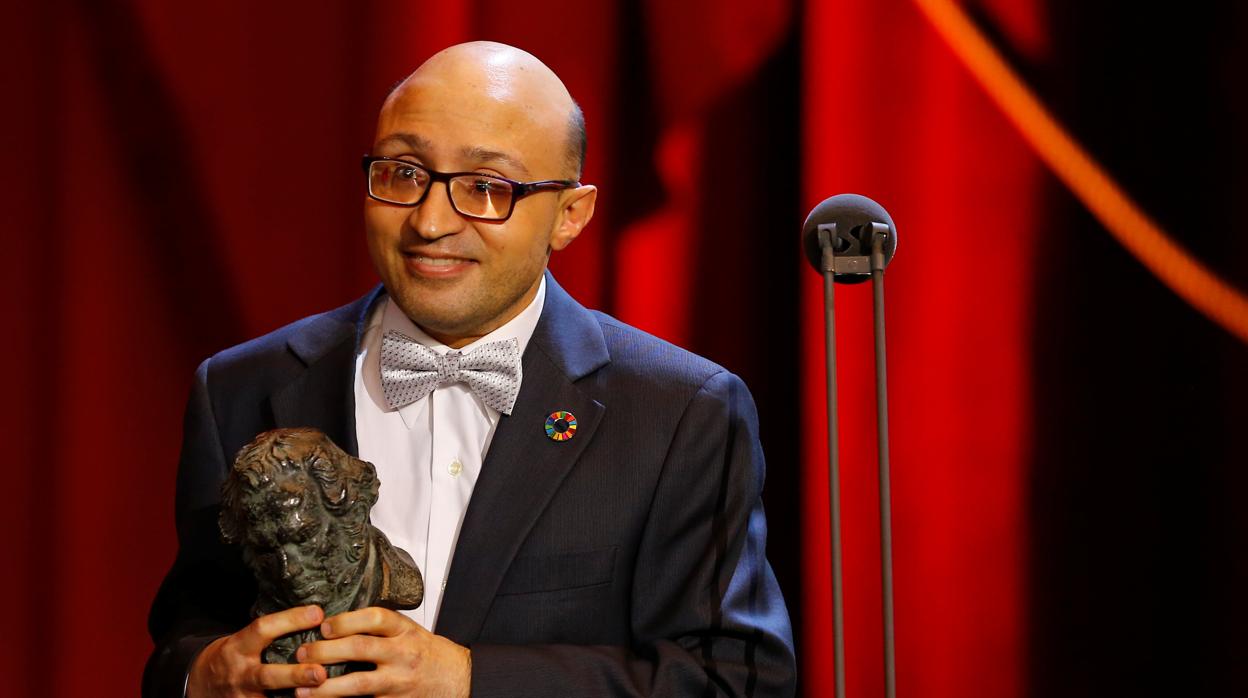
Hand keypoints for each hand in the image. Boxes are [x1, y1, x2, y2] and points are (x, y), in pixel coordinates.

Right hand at [187, 605, 327, 696]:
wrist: (202, 683)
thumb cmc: (233, 656)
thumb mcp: (243, 640)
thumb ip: (270, 632)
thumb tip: (313, 614)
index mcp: (238, 647)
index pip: (263, 629)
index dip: (290, 620)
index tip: (318, 614)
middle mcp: (240, 674)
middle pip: (267, 676)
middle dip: (295, 675)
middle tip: (320, 672)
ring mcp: (243, 696)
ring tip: (321, 692)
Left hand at [293, 607, 470, 697]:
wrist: (459, 679)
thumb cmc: (430, 654)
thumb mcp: (411, 631)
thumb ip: (382, 628)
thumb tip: (340, 624)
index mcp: (405, 630)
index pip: (374, 619)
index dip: (346, 621)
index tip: (324, 626)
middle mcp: (402, 654)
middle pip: (359, 649)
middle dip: (326, 652)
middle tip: (302, 653)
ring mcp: (399, 681)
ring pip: (357, 684)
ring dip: (326, 687)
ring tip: (302, 690)